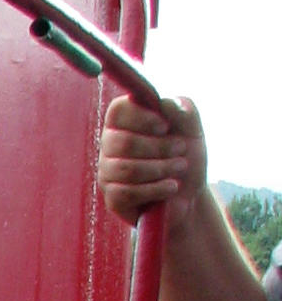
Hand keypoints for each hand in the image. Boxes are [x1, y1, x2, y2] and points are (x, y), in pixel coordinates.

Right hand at [98, 94, 207, 230]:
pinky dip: (156, 189)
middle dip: (160, 147)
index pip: (118, 111)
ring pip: (127, 169)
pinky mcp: (112, 198)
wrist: (191, 192)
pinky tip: (171, 187)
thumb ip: (182, 110)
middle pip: (124, 143)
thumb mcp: (192, 129)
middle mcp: (110, 145)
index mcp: (125, 122)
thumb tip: (163, 103)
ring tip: (180, 167)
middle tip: (181, 149)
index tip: (165, 127)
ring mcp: (108, 172)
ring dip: (161, 168)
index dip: (141, 117)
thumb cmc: (186, 155)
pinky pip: (126, 193)